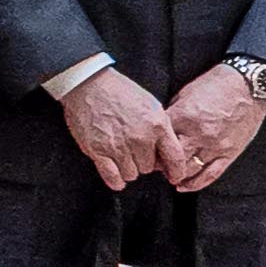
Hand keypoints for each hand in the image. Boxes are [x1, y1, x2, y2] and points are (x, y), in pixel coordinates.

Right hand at [57, 68, 172, 192]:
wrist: (89, 85)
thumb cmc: (120, 92)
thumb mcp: (151, 105)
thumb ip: (162, 128)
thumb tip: (167, 151)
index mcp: (157, 126)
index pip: (175, 158)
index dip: (176, 171)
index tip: (174, 176)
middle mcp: (140, 138)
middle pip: (149, 168)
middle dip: (144, 163)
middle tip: (136, 153)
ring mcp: (118, 146)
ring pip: (131, 174)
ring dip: (129, 169)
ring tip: (122, 157)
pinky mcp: (98, 151)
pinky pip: (113, 177)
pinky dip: (116, 181)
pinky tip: (116, 176)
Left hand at [158, 64, 265, 195]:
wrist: (250, 86)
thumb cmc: (217, 85)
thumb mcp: (186, 93)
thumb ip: (173, 113)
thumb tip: (160, 128)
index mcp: (183, 116)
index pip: (158, 139)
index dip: (148, 146)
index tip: (143, 150)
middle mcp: (198, 133)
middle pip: (170, 157)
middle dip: (159, 163)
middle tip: (152, 165)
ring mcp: (214, 145)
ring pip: (188, 169)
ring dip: (175, 175)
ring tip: (167, 175)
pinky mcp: (230, 153)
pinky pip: (211, 174)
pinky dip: (195, 184)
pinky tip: (184, 187)